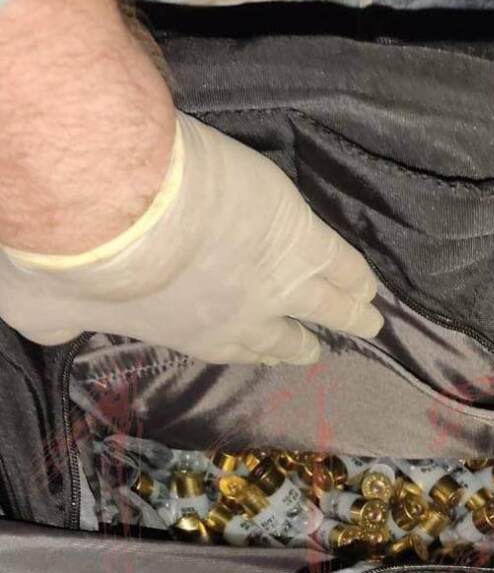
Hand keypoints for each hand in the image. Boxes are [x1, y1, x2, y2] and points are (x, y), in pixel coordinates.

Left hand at [0, 111, 381, 365]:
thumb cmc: (83, 268)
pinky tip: (369, 281)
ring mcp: (275, 280)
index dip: (264, 351)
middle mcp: (242, 317)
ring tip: (369, 315)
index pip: (240, 348)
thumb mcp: (52, 308)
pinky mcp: (298, 237)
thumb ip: (56, 321)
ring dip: (349, 309)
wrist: (123, 220)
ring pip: (326, 299)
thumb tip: (45, 327)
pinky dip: (355, 272)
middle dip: (307, 342)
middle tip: (323, 346)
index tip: (282, 353)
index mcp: (195, 334)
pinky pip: (340, 261)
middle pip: (287, 334)